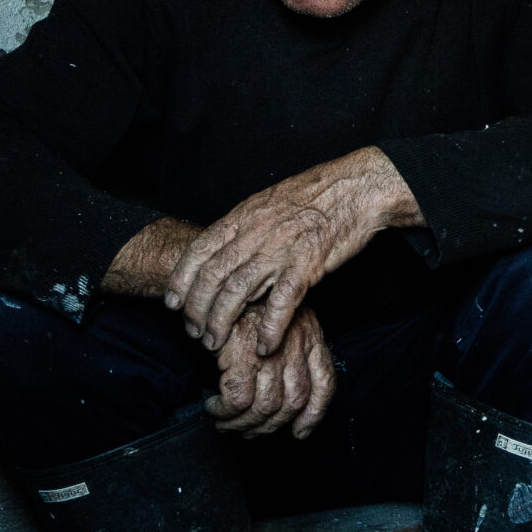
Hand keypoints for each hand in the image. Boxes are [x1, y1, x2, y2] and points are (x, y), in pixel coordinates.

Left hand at [166, 146, 420, 352]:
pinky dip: (270, 327)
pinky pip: (282, 301)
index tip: (173, 303)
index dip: (181, 280)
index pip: (199, 250)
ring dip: (222, 322)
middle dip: (197, 310)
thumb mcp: (269, 201)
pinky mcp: (308, 264)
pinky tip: (263, 344)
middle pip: (213, 276)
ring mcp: (281, 248)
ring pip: (238, 291)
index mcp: (245, 215)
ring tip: (215, 343)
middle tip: (195, 332)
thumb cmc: (318, 194)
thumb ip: (245, 226)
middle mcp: (256, 232)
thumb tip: (223, 247)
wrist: (359, 187)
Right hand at [204, 303, 335, 438]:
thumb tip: (288, 404)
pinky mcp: (241, 352)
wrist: (215, 280)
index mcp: (310, 335)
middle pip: (293, 400)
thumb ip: (290, 354)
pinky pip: (238, 399)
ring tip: (226, 422)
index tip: (299, 432)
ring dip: (243, 423)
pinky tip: (214, 406)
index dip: (314, 413)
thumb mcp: (278, 324)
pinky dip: (225, 411)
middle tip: (248, 431)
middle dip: (269, 425)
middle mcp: (297, 342)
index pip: (324, 382)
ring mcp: (271, 347)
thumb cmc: (244, 306)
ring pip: (265, 406)